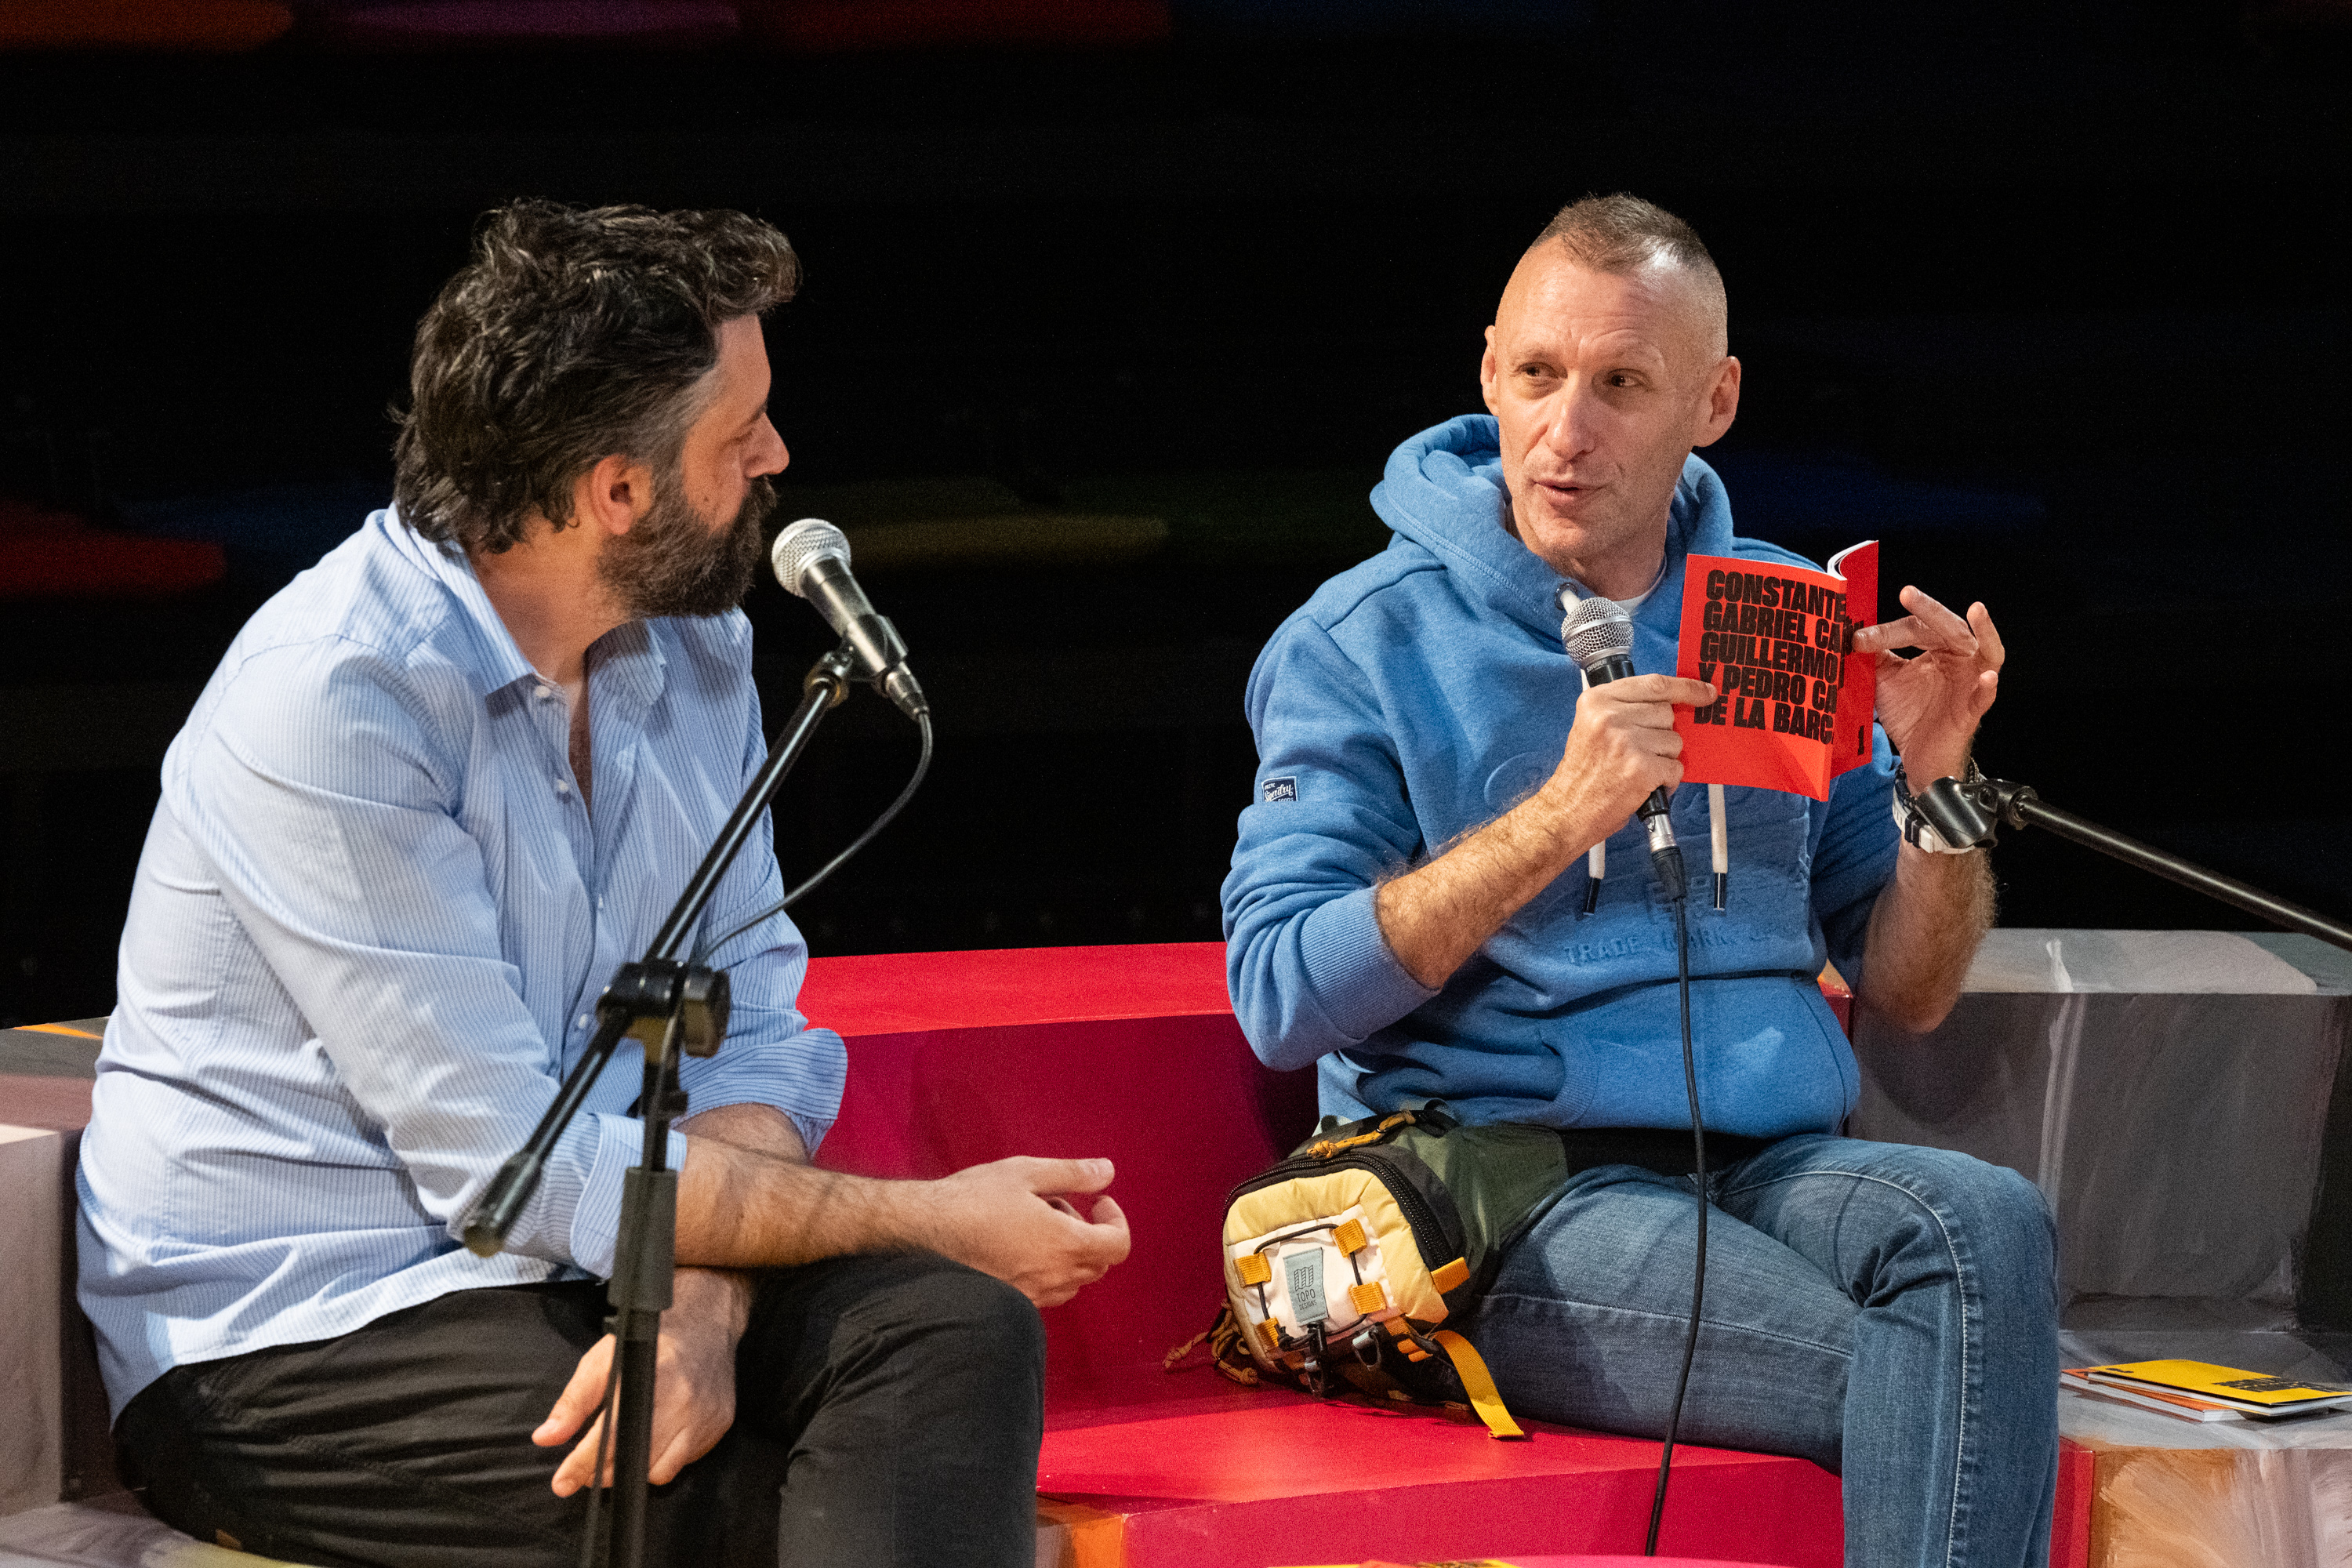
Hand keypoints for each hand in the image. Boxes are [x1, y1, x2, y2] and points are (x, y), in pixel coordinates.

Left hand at [534, 1267, 749, 1495]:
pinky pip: (684, 1462)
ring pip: (659, 1472)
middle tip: (588, 1468)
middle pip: (632, 1462)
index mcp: (648, 1381)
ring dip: (634, 1470)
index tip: (562, 1482)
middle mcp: (681, 1403)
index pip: (609, 1439)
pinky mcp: (719, 1426)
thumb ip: (573, 1401)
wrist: (706, 1324)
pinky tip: (655, 1442)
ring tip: (621, 1455)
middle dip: (602, 1472)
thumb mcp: (603, 1360)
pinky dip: (664, 1460)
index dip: (581, 1466)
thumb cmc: (650, 1341)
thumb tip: (545, 1438)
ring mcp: (704, 1417)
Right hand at [913, 1157, 1130, 1307]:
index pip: (1118, 1245)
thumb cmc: (974, 1199)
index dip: (1116, 1220)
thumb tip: (1107, 1171)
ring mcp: (1033, 1295)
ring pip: (1073, 1280)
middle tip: (1056, 1206)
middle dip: (1090, 1233)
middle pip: (1098, 1264)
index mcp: (1065, 1244)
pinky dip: (1047, 1269)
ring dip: (1068, 1252)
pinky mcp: (1013, 1303)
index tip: (1097, 1202)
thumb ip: (1073, 1173)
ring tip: (1033, 1224)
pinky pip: (1047, 1291)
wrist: (922, 1234)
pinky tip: (1016, 1246)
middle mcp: (1055, 1276)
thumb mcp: (1026, 1172)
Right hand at [1537, 673, 1717, 843]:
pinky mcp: (1641, 768)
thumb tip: (1671, 704)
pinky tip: (1645, 784)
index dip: (1686, 687)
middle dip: (1662, 735)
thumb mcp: (1592, 726)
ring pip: (1675, 741)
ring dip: (1664, 759)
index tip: (1705, 692)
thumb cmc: (1582, 775)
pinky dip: (1667, 780)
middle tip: (1638, 752)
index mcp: (1597, 701)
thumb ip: (1626, 709)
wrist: (1567, 811)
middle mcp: (1610, 717)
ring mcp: (1626, 741)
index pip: (1654, 684)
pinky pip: (1676, 767)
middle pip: (1667, 713)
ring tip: (1637, 770)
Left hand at [1850, 586, 2003, 782]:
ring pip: (1985, 651)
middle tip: (1908, 593)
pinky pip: (1985, 697)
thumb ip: (1874, 655)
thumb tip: (1851, 631)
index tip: (1858, 638)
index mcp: (1939, 648)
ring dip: (1984, 630)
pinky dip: (1987, 687)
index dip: (1887, 630)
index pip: (1916, 628)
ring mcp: (1971, 683)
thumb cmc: (1909, 713)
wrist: (1918, 755)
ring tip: (1977, 611)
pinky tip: (1987, 676)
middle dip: (1929, 610)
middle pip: (1949, 628)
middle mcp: (1960, 659)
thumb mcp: (1886, 679)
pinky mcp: (1972, 710)